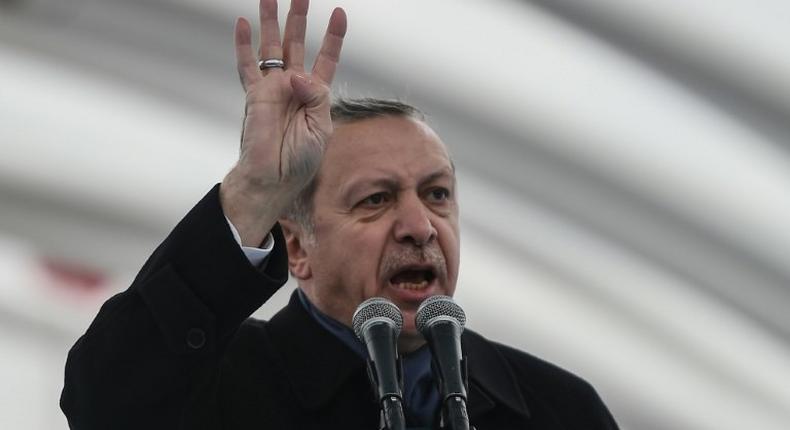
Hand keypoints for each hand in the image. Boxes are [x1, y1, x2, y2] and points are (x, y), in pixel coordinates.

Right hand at [221, 0, 346, 245]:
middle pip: (296, 43)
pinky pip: (247, 66)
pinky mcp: (255, 95)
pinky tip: (244, 24)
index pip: (326, 57)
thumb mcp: (321, 127)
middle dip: (298, 17)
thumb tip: (295, 73)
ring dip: (271, 22)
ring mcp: (273, 88)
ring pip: (271, 47)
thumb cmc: (301, 160)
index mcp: (315, 94)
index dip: (333, 35)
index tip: (339, 12)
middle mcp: (294, 86)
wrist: (275, 178)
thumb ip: (314, 97)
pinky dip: (244, 45)